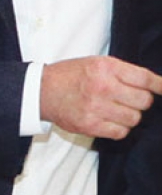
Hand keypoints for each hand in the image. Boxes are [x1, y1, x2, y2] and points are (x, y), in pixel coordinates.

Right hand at [41, 56, 161, 139]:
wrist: (44, 90)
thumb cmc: (71, 74)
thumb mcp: (95, 62)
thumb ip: (120, 71)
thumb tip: (149, 83)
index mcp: (105, 67)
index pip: (143, 78)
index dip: (159, 85)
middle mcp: (102, 86)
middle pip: (143, 101)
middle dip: (141, 101)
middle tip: (132, 99)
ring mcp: (97, 107)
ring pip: (134, 119)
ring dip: (130, 116)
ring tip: (118, 109)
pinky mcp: (91, 125)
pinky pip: (120, 132)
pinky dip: (119, 128)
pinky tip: (110, 120)